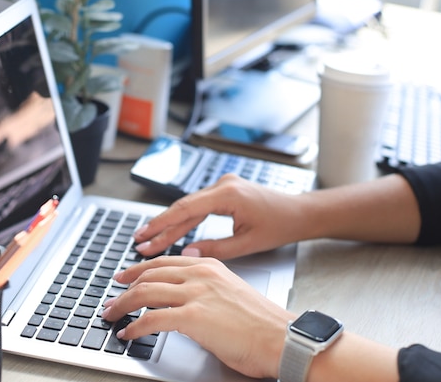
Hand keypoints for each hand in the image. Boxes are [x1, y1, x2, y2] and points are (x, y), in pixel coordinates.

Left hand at [102, 256, 294, 378]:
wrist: (282, 337)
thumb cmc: (261, 323)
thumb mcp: (230, 292)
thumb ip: (206, 288)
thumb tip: (184, 296)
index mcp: (209, 266)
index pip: (164, 262)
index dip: (138, 269)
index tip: (124, 276)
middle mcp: (200, 275)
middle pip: (149, 275)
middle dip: (124, 288)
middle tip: (111, 299)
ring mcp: (197, 294)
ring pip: (145, 293)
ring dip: (122, 306)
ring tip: (112, 316)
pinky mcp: (194, 317)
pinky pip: (152, 319)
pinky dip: (134, 327)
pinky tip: (128, 333)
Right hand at [133, 174, 301, 259]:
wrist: (299, 213)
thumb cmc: (280, 225)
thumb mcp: (247, 243)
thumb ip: (215, 248)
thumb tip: (188, 254)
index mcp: (228, 194)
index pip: (186, 209)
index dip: (162, 224)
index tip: (145, 236)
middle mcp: (223, 185)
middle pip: (183, 207)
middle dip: (161, 226)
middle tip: (140, 241)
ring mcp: (224, 185)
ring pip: (189, 206)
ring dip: (171, 224)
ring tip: (151, 239)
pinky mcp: (225, 190)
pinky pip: (199, 205)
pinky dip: (185, 219)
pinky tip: (172, 231)